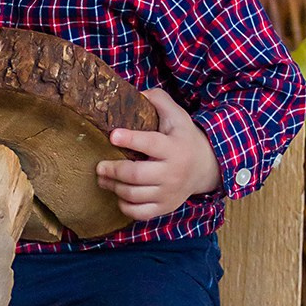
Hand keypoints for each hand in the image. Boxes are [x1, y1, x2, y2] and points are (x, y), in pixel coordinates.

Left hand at [96, 87, 220, 221]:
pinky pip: (140, 212)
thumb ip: (158, 100)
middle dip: (113, 170)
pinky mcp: (165, 206)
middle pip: (136, 175)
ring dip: (113, 187)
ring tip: (103, 178)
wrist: (206, 167)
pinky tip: (118, 194)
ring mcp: (168, 192)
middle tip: (99, 166)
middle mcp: (172, 172)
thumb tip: (137, 93)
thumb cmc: (184, 138)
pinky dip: (125, 206)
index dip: (130, 139)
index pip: (150, 143)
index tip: (112, 135)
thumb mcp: (177, 115)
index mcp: (174, 147)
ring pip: (134, 195)